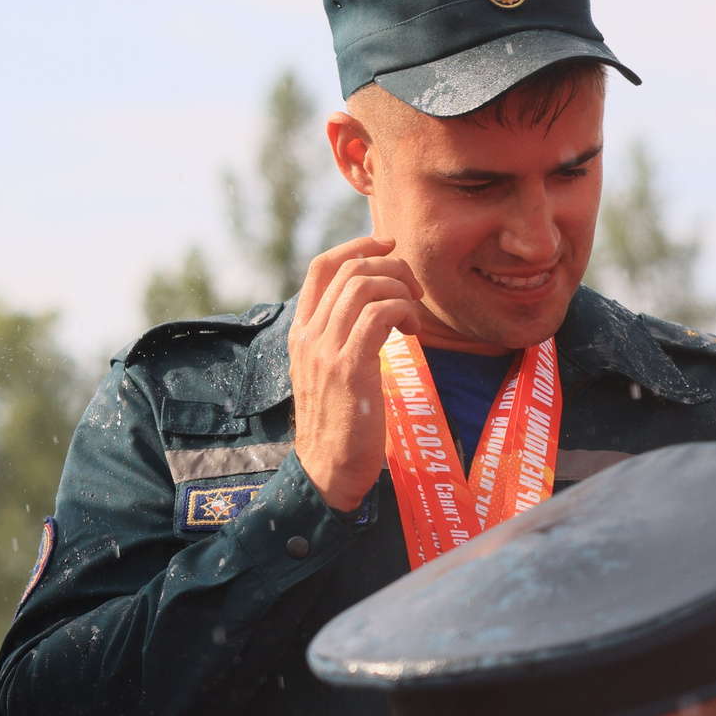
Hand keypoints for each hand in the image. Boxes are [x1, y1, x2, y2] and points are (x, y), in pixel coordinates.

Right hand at [289, 236, 427, 512]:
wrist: (327, 470)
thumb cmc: (338, 424)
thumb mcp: (329, 372)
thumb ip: (341, 338)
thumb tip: (373, 309)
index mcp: (301, 332)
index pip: (322, 267)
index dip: (358, 245)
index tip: (388, 246)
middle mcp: (308, 335)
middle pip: (350, 268)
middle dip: (392, 266)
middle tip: (414, 291)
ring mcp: (325, 350)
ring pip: (366, 285)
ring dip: (401, 289)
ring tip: (414, 316)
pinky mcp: (349, 368)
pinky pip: (380, 315)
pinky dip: (405, 312)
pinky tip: (414, 332)